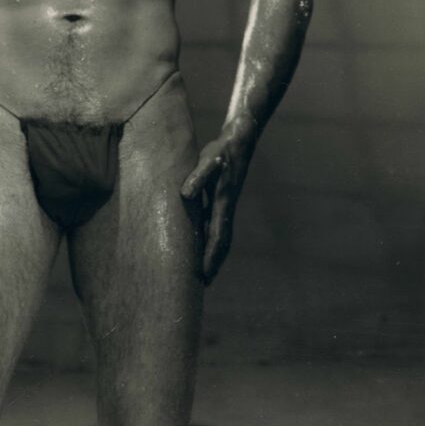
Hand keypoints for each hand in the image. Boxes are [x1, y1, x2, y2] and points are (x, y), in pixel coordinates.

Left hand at [181, 137, 251, 285]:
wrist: (239, 140)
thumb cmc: (221, 150)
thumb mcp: (208, 161)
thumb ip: (198, 177)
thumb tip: (185, 194)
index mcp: (222, 203)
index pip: (217, 237)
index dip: (210, 258)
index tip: (204, 276)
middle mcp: (225, 208)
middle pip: (221, 243)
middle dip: (213, 263)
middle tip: (202, 285)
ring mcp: (225, 205)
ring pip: (220, 236)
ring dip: (212, 254)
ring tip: (203, 272)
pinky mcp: (222, 199)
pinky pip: (217, 226)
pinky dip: (210, 239)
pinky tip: (200, 242)